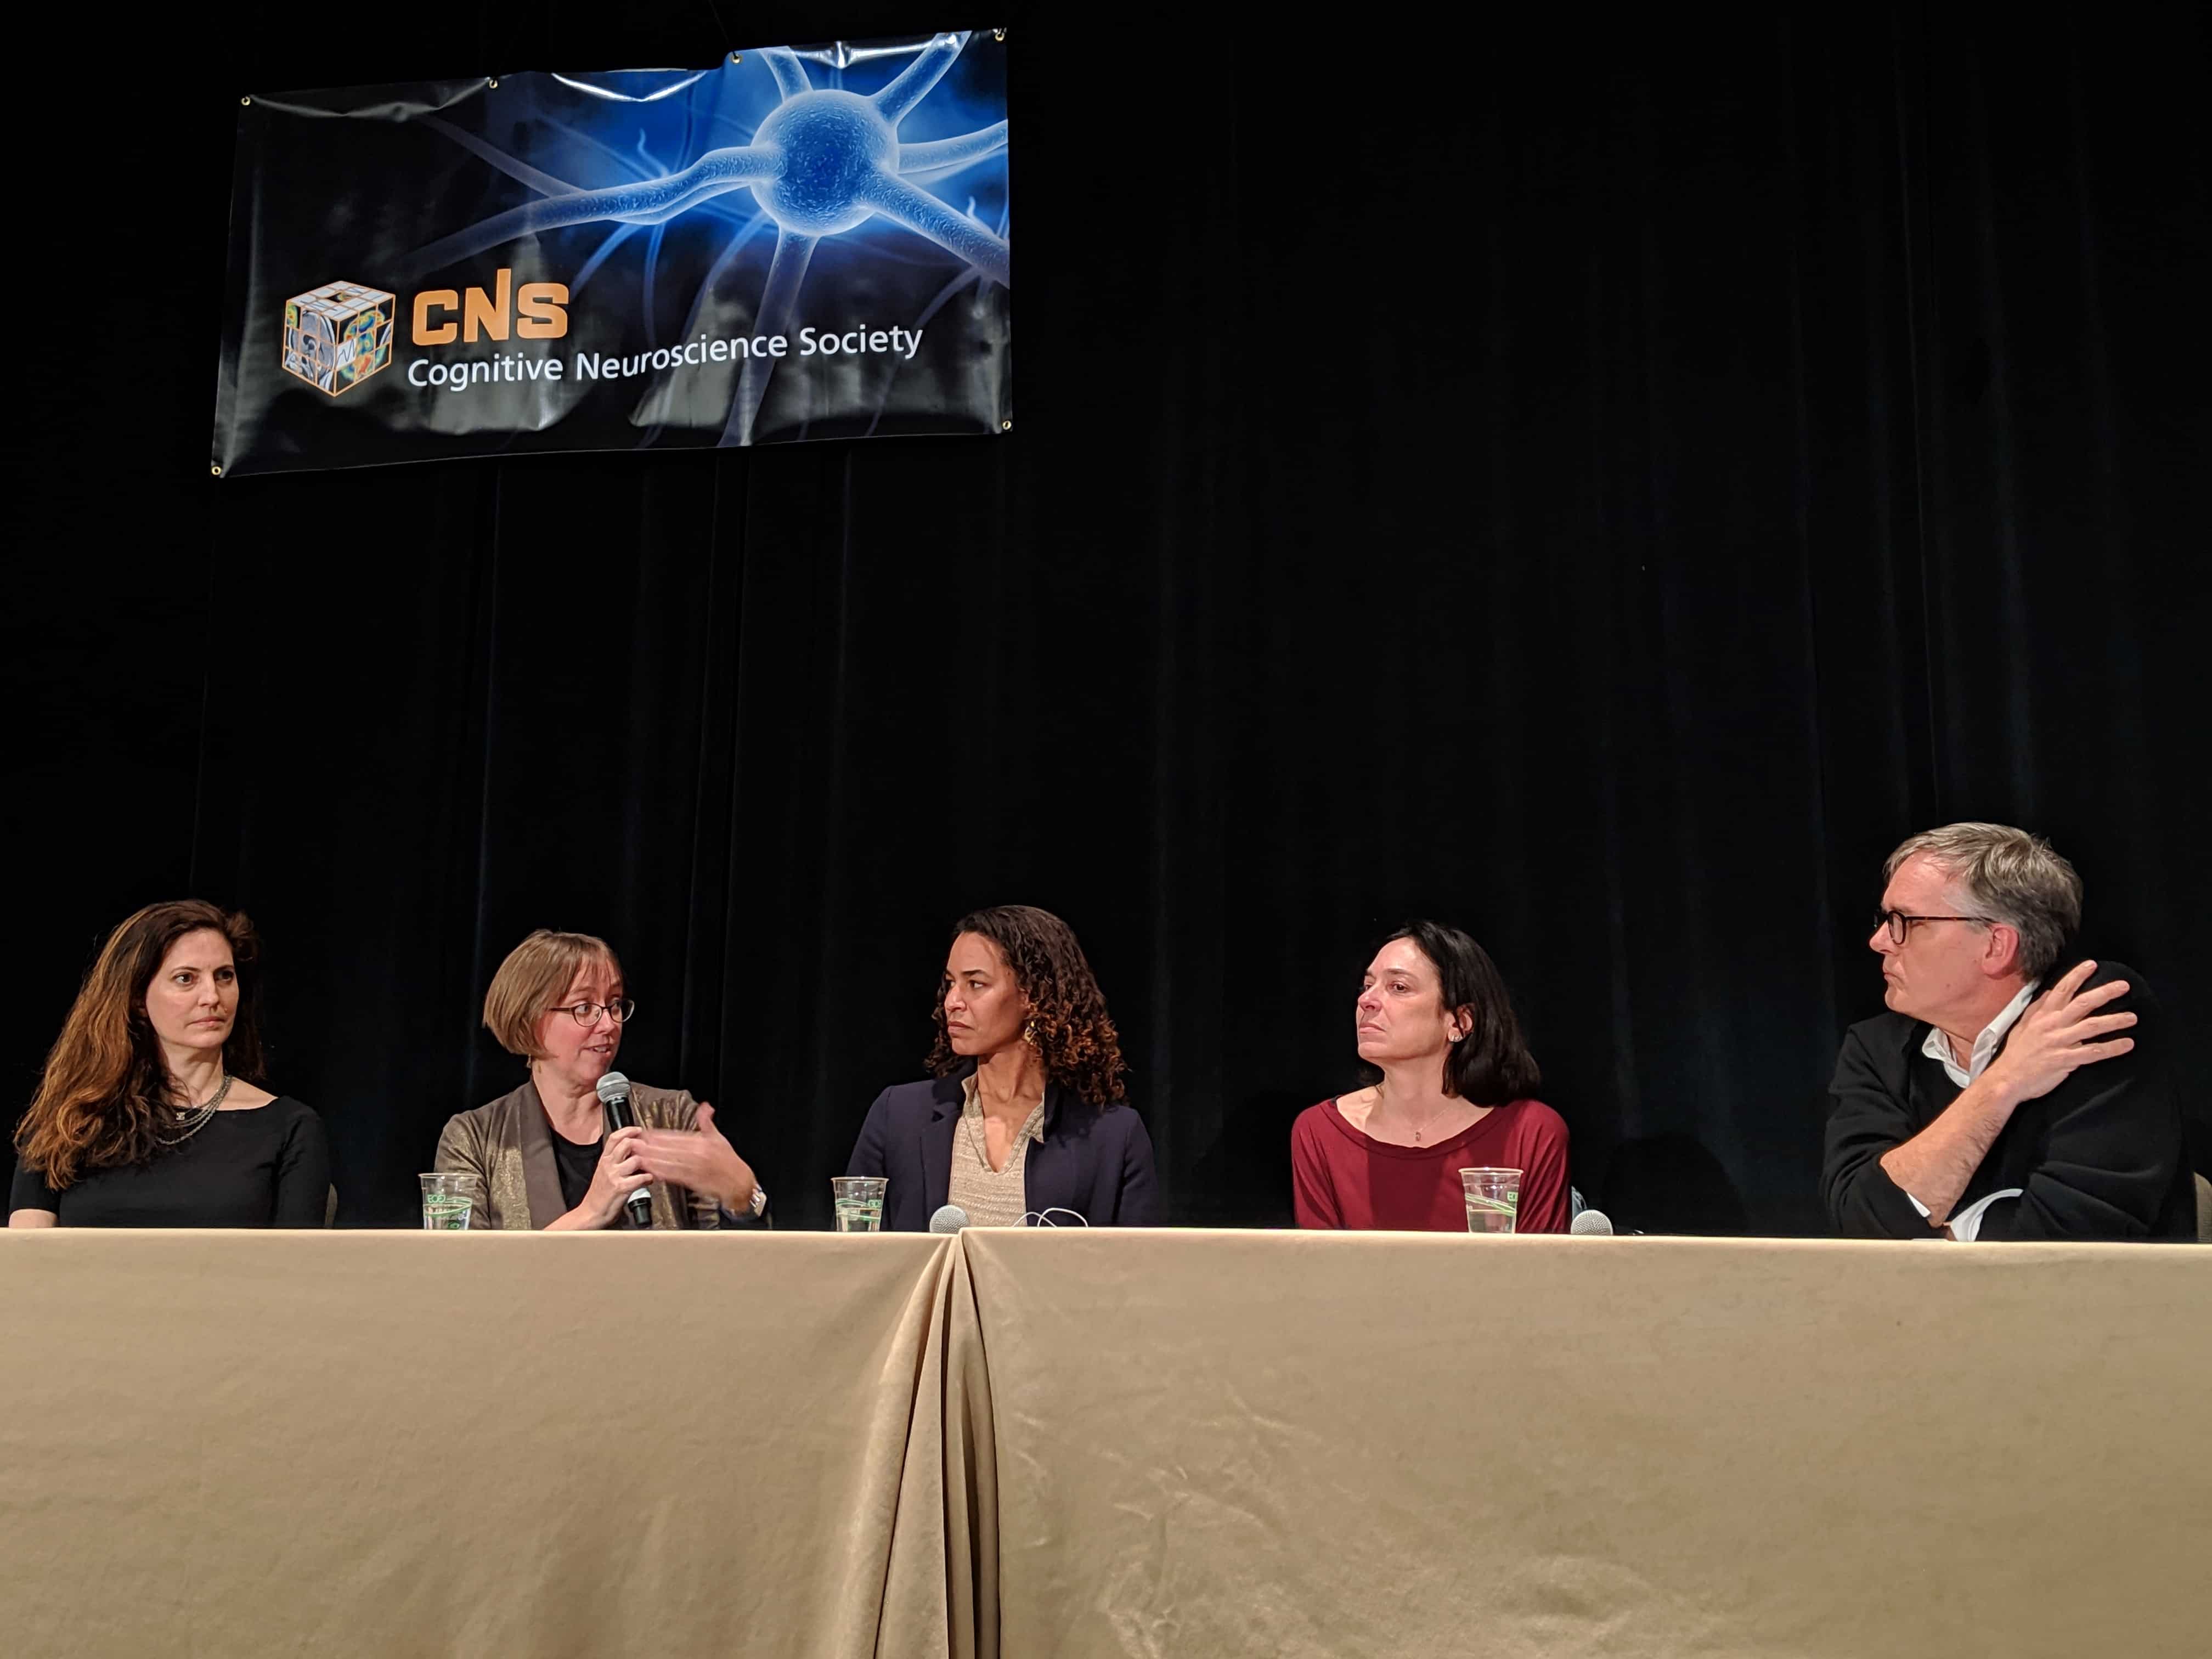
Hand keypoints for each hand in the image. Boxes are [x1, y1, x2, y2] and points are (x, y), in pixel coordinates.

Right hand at [577, 1124, 651, 1227]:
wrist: (591, 1212)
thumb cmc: (599, 1194)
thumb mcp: (603, 1172)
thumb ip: (614, 1160)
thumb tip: (631, 1151)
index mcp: (604, 1160)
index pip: (614, 1138)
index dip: (628, 1131)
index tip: (638, 1130)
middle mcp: (608, 1165)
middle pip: (627, 1144)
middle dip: (641, 1144)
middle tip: (649, 1149)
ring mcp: (614, 1176)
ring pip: (636, 1159)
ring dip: (648, 1163)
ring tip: (650, 1168)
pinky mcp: (621, 1187)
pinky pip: (641, 1178)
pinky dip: (649, 1178)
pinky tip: (649, 1180)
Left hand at [629, 1103, 756, 1212]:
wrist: (739, 1182)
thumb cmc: (729, 1161)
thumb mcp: (719, 1138)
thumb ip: (707, 1122)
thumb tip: (705, 1107)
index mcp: (701, 1142)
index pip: (675, 1136)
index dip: (658, 1135)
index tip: (645, 1133)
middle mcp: (696, 1154)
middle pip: (668, 1149)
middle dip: (650, 1147)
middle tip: (634, 1144)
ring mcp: (694, 1168)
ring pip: (668, 1163)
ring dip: (652, 1160)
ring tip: (637, 1158)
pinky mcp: (693, 1181)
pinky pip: (674, 1177)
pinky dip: (661, 1174)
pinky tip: (651, 1171)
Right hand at [1982, 961, 2137, 1106]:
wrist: (2007, 1079)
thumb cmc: (2017, 1053)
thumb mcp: (2023, 1025)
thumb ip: (2038, 1008)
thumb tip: (2051, 991)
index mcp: (2042, 1015)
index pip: (2062, 990)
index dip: (2077, 976)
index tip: (2092, 965)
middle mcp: (2052, 1025)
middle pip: (2082, 1004)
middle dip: (2104, 993)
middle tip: (2124, 986)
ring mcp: (2059, 1042)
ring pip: (2091, 1027)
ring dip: (2114, 1021)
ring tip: (2132, 1017)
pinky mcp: (2065, 1060)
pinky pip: (2093, 1052)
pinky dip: (2112, 1048)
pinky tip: (2127, 1044)